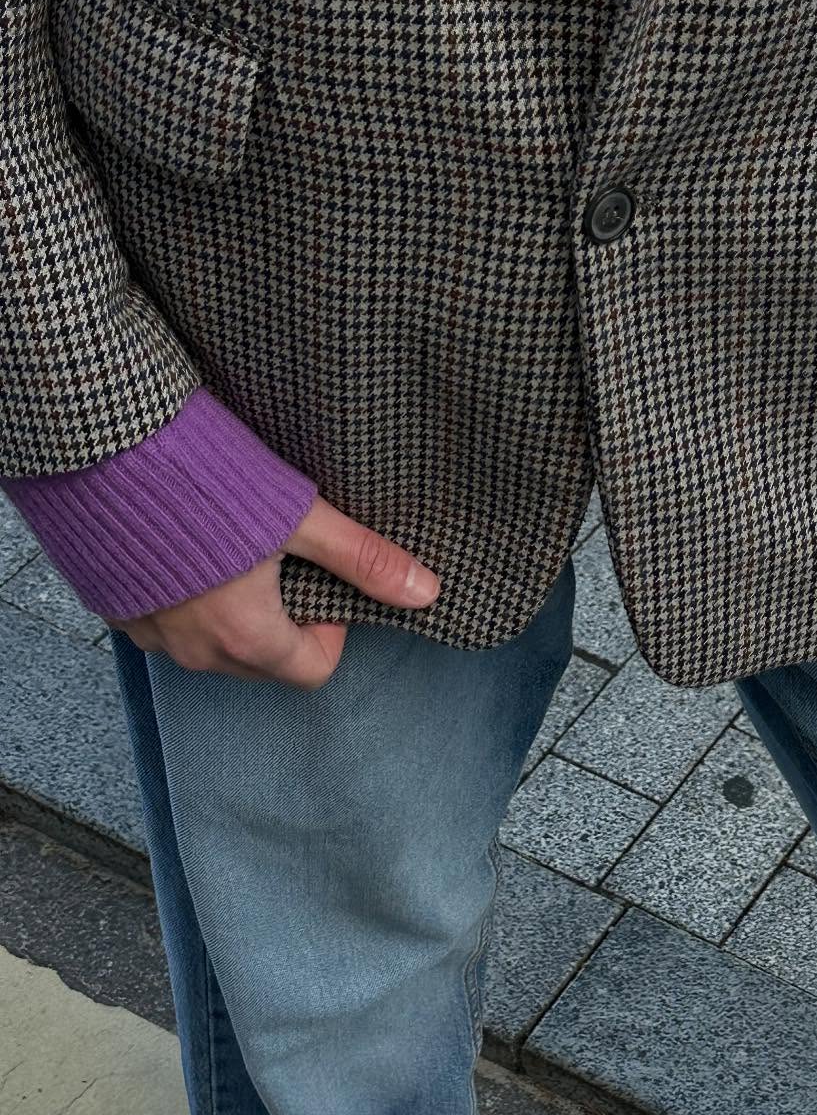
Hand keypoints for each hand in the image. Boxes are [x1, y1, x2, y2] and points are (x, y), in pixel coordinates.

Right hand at [117, 494, 439, 687]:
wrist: (93, 444)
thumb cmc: (197, 477)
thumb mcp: (296, 514)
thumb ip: (361, 559)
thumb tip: (425, 592)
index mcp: (246, 638)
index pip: (313, 670)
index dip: (332, 630)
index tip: (324, 583)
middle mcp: (194, 650)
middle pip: (263, 663)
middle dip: (283, 624)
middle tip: (280, 561)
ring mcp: (147, 632)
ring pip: (210, 645)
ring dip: (231, 611)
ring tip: (231, 548)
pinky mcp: (111, 605)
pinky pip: (162, 622)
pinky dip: (182, 598)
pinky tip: (184, 545)